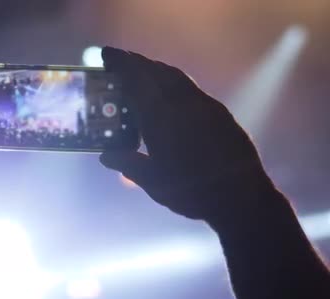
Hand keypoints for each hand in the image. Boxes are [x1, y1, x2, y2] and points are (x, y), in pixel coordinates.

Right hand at [99, 47, 277, 222]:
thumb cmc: (191, 192)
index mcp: (161, 117)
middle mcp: (182, 104)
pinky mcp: (219, 112)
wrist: (240, 197)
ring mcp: (204, 105)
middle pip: (156, 72)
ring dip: (156, 69)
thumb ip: (128, 164)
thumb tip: (106, 155)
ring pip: (176, 77)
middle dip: (136, 63)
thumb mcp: (153, 181)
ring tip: (142, 72)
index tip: (106, 54)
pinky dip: (173, 81)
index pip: (136, 80)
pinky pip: (190, 87)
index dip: (120, 64)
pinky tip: (170, 92)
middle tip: (119, 60)